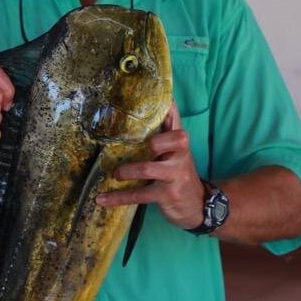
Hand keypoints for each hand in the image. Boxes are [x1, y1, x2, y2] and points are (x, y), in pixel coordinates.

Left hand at [95, 101, 204, 229]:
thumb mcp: (176, 150)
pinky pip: (139, 194)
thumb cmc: (180, 172)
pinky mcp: (166, 194)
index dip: (166, 107)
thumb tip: (162, 100)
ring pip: (149, 168)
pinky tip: (101, 199)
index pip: (175, 118)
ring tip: (115, 173)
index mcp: (179, 140)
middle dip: (155, 141)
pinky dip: (118, 197)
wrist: (198, 205)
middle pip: (175, 139)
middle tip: (137, 144)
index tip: (151, 95)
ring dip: (127, 170)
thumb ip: (167, 128)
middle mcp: (181, 154)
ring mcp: (175, 174)